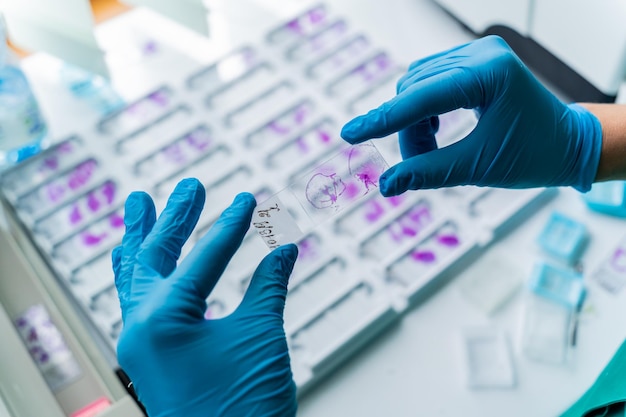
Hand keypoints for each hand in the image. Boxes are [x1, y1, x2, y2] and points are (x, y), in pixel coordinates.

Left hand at [112, 178, 297, 416]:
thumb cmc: (244, 406)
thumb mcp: (260, 337)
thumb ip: (269, 285)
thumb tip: (285, 248)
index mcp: (162, 319)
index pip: (200, 258)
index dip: (229, 227)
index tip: (247, 200)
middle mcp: (140, 326)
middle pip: (154, 257)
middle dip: (173, 218)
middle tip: (188, 186)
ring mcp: (139, 343)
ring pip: (134, 277)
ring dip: (141, 239)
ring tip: (139, 205)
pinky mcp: (149, 356)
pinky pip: (136, 302)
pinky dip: (141, 273)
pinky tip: (143, 261)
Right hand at [340, 35, 602, 194]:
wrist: (568, 143)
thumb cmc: (534, 156)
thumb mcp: (478, 168)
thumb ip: (427, 173)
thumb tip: (385, 185)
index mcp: (490, 74)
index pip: (422, 97)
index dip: (383, 119)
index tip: (349, 134)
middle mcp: (482, 54)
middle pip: (414, 90)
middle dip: (407, 130)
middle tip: (415, 164)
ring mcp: (478, 53)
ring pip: (417, 86)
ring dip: (415, 122)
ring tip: (431, 151)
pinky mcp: (474, 60)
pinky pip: (430, 82)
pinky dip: (425, 110)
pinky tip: (437, 130)